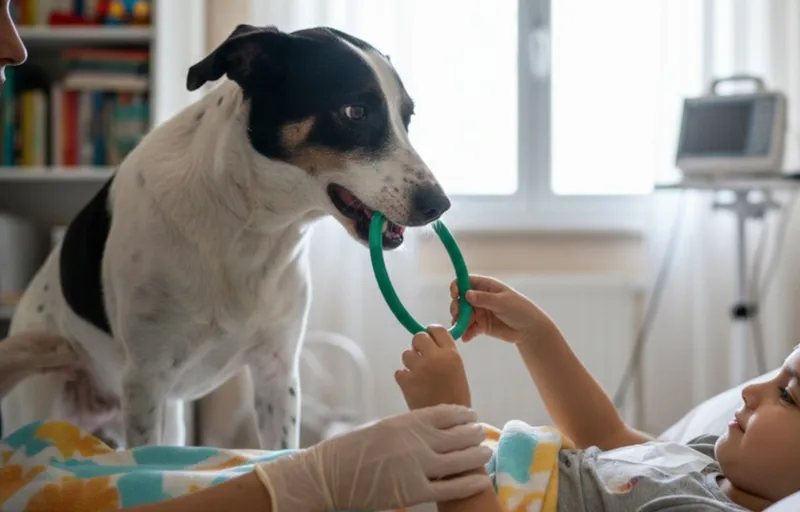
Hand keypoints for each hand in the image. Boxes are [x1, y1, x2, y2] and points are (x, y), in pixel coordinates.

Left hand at [0, 330, 78, 397]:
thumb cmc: (2, 366)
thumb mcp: (27, 361)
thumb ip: (52, 360)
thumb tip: (78, 359)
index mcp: (32, 337)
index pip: (59, 339)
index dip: (70, 350)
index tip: (81, 363)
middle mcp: (33, 345)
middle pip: (57, 349)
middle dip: (69, 358)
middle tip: (82, 372)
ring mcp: (29, 358)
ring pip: (53, 359)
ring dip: (64, 366)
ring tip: (76, 377)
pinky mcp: (25, 370)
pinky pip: (46, 368)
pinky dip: (56, 371)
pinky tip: (64, 377)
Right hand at [257, 404, 492, 510]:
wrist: (332, 474)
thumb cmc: (354, 448)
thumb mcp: (384, 427)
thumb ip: (410, 426)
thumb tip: (434, 427)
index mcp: (406, 421)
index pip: (446, 413)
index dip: (464, 414)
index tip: (472, 415)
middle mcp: (416, 441)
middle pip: (458, 434)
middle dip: (474, 433)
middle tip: (483, 432)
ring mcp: (417, 467)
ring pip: (459, 460)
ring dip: (476, 455)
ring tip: (486, 452)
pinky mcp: (415, 492)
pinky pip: (450, 488)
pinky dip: (468, 483)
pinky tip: (480, 480)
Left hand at [395, 325, 471, 409]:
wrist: (450, 423)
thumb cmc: (456, 398)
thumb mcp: (458, 371)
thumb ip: (445, 356)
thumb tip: (430, 346)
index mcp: (451, 354)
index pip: (437, 330)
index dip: (431, 333)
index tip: (430, 339)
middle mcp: (434, 357)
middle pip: (418, 337)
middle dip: (419, 346)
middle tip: (422, 358)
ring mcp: (419, 369)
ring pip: (406, 354)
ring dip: (410, 363)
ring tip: (419, 376)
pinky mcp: (406, 381)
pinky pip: (399, 372)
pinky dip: (404, 378)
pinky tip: (412, 386)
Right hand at [450, 274, 554, 343]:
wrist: (530, 330)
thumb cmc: (520, 310)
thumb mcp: (503, 302)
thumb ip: (484, 299)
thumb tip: (466, 294)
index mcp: (486, 286)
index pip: (465, 282)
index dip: (457, 286)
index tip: (455, 295)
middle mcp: (480, 298)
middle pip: (460, 300)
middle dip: (457, 307)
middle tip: (459, 315)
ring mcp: (480, 312)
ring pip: (462, 315)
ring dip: (459, 321)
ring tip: (462, 328)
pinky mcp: (481, 326)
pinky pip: (469, 329)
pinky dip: (466, 332)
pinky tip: (466, 337)